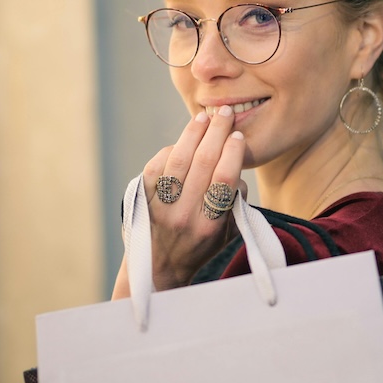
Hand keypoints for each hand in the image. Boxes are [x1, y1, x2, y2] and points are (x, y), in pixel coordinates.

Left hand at [140, 105, 245, 290]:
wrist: (157, 268)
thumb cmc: (200, 247)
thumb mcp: (227, 234)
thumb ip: (236, 203)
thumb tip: (237, 170)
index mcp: (209, 224)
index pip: (223, 180)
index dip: (232, 153)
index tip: (239, 136)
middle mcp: (183, 215)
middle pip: (202, 163)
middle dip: (216, 133)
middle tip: (225, 113)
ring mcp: (161, 206)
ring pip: (178, 159)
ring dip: (193, 134)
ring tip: (204, 118)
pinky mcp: (143, 198)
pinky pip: (157, 165)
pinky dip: (172, 149)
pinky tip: (184, 139)